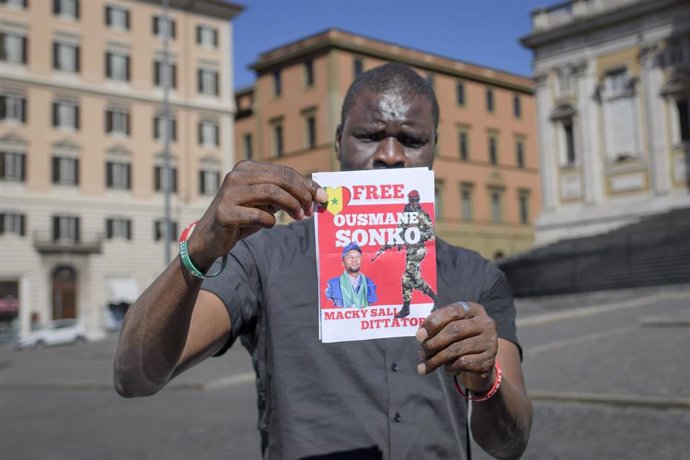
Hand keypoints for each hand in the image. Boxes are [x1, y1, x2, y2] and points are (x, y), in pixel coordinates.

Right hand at [187, 161, 327, 269]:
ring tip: (299, 217)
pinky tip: (270, 225)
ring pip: (271, 192)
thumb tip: (315, 194)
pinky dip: (270, 221)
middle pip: (280, 179)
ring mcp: (229, 193)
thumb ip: (284, 194)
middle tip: (311, 209)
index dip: (306, 184)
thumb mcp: (264, 202)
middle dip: (301, 194)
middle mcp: (237, 176)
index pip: (284, 171)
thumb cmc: (242, 218)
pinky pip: (258, 215)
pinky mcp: (225, 213)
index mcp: (247, 168)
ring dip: (291, 206)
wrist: (210, 238)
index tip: (321, 197)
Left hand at [416, 302, 497, 392]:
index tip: (419, 336)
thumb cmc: (460, 338)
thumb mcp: (450, 326)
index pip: (453, 311)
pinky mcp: (488, 360)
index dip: (434, 323)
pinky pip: (463, 363)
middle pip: (455, 331)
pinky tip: (445, 367)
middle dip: (433, 343)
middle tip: (421, 352)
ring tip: (426, 364)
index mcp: (474, 309)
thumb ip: (436, 325)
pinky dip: (450, 366)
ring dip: (437, 359)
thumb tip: (421, 334)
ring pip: (457, 350)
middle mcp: (486, 323)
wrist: (479, 360)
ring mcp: (489, 342)